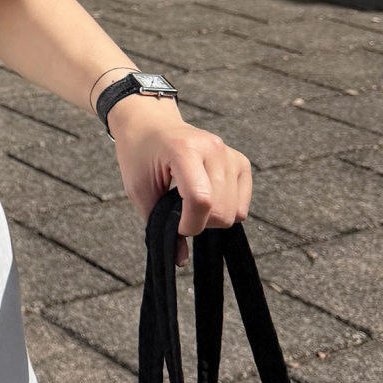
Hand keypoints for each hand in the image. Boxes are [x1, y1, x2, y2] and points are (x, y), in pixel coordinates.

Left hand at [109, 95, 252, 266]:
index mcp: (184, 150)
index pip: (201, 199)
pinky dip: (227, 209)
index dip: (189, 224)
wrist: (148, 122)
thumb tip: (181, 260)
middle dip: (199, 223)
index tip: (175, 225)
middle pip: (221, 211)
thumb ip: (158, 224)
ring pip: (235, 211)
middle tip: (177, 210)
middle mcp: (213, 148)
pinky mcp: (240, 160)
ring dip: (212, 217)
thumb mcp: (138, 188)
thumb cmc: (139, 153)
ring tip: (189, 201)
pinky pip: (243, 203)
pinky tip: (206, 196)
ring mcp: (228, 152)